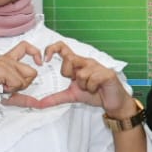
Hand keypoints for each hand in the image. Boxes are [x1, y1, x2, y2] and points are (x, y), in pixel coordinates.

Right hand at [0, 41, 42, 113]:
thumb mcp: (8, 94)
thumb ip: (23, 97)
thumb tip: (39, 103)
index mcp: (6, 60)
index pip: (25, 46)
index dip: (36, 52)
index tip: (40, 62)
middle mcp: (5, 59)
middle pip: (32, 71)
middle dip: (24, 85)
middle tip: (8, 87)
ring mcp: (2, 63)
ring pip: (26, 78)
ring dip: (16, 88)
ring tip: (1, 87)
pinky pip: (18, 82)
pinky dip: (10, 90)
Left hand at [14, 42, 134, 118]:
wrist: (113, 103)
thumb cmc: (95, 95)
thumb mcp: (71, 95)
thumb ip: (55, 98)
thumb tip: (38, 104)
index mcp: (77, 63)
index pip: (62, 48)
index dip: (51, 49)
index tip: (45, 60)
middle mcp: (86, 62)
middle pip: (69, 59)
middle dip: (68, 73)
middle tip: (75, 82)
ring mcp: (97, 66)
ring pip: (80, 73)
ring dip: (83, 86)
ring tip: (89, 88)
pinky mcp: (107, 73)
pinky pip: (92, 79)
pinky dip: (92, 88)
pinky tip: (96, 89)